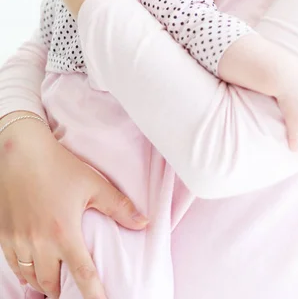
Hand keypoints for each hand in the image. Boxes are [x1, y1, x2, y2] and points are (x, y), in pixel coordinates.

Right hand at [0, 116, 147, 298]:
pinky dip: (24, 273)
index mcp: (64, 232)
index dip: (93, 294)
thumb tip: (144, 222)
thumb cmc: (58, 166)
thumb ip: (119, 206)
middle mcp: (39, 243)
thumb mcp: (93, 184)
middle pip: (51, 282)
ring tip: (54, 283)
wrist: (20, 152)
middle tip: (73, 290)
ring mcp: (18, 240)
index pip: (82, 274)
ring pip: (30, 277)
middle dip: (63, 290)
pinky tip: (31, 271)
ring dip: (43, 283)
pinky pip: (13, 265)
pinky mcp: (4, 235)